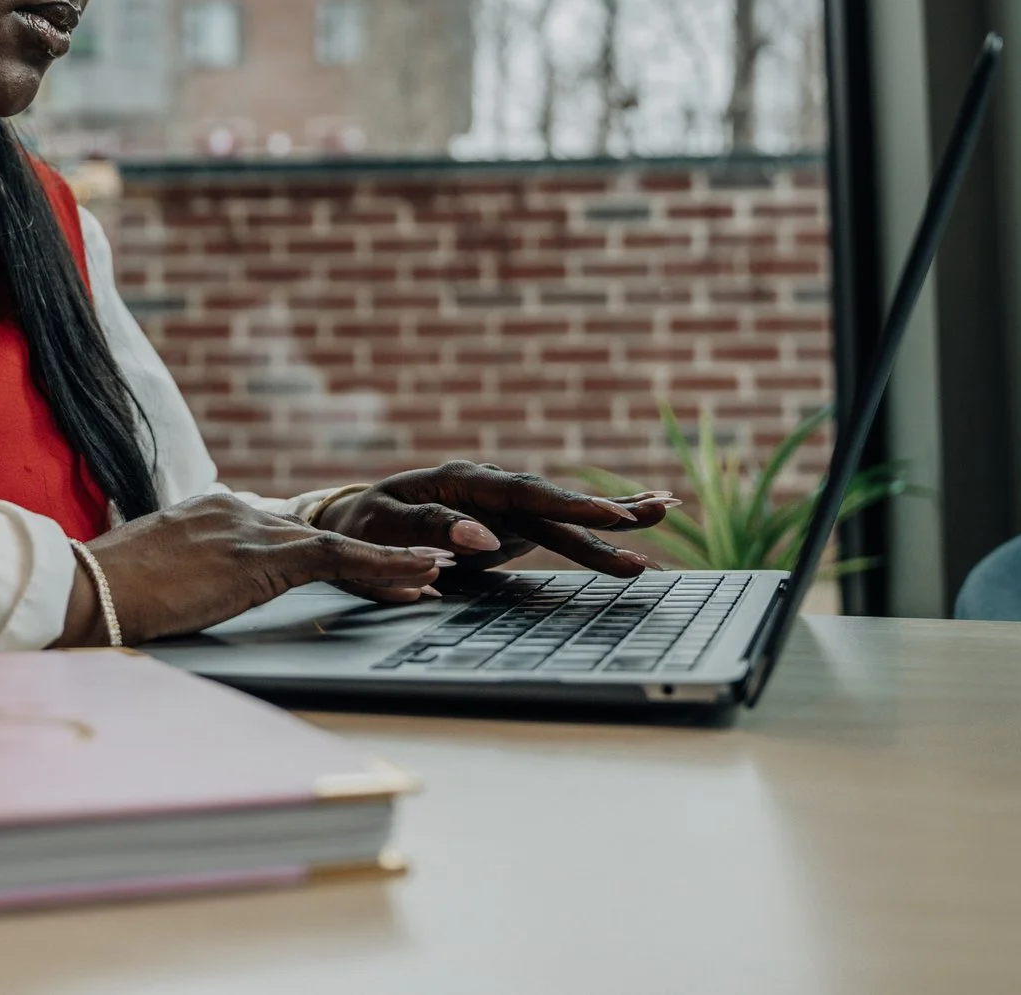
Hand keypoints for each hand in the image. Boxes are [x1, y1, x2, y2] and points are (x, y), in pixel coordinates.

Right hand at [53, 494, 451, 646]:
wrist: (85, 591)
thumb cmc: (104, 594)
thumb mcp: (154, 575)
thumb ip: (189, 571)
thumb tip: (197, 591)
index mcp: (210, 510)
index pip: (284, 530)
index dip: (331, 551)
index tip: (362, 564)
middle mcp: (236, 509)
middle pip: (319, 534)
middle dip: (373, 556)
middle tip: (423, 567)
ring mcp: (249, 528)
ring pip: (339, 543)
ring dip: (394, 560)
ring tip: (439, 569)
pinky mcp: (260, 556)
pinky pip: (338, 558)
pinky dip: (385, 566)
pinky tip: (419, 575)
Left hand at [313, 461, 677, 577]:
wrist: (356, 522)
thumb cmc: (365, 524)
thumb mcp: (383, 527)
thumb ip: (430, 529)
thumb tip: (482, 540)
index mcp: (461, 481)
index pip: (522, 492)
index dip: (566, 502)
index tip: (603, 514)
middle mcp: (491, 487)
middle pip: (555, 497)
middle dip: (604, 505)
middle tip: (652, 511)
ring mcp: (505, 506)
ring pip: (565, 512)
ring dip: (613, 512)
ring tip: (663, 508)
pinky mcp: (512, 526)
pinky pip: (560, 527)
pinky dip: (596, 526)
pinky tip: (633, 517)